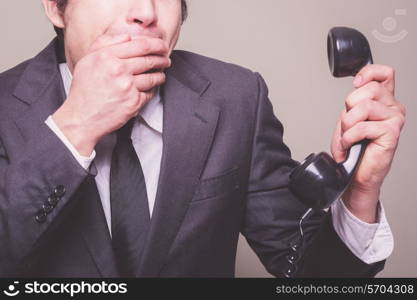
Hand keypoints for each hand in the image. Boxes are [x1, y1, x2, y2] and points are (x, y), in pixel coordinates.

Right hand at [52, 33, 170, 155]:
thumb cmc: (84, 90)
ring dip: (160, 75)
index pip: (140, 45)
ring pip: (153, 77)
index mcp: (106, 56)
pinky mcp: (134, 102)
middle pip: (150, 60)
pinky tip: (149, 89)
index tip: (162, 46)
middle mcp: (118, 70)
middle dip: (162, 59)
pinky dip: (152, 90)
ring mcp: (127, 87)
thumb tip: (127, 37)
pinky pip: (150, 93)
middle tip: (166, 60)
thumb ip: (105, 43)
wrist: (82, 118)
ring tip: (161, 74)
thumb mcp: (88, 60)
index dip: (156, 44)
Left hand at [331, 65, 405, 222]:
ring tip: (347, 137)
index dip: (368, 73)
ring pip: (363, 107)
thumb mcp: (349, 118)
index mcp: (383, 101)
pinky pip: (362, 126)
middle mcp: (393, 107)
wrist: (355, 174)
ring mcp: (395, 119)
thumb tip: (357, 85)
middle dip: (349, 107)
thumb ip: (355, 101)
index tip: (356, 84)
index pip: (384, 73)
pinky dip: (348, 137)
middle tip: (348, 124)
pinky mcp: (392, 132)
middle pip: (370, 89)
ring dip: (347, 125)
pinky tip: (349, 146)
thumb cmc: (352, 148)